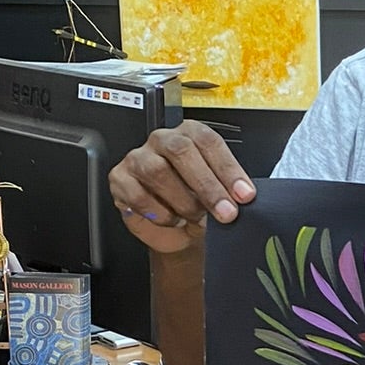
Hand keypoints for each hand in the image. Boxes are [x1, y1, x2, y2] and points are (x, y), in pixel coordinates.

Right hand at [107, 122, 254, 254]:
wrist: (175, 229)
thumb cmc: (197, 204)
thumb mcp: (219, 194)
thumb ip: (230, 190)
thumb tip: (245, 196)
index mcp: (190, 134)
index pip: (209, 141)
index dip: (228, 169)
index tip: (245, 195)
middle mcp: (162, 140)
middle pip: (181, 151)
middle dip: (207, 185)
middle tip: (226, 212)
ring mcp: (138, 157)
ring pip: (157, 171)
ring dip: (183, 201)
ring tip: (196, 217)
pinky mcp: (120, 179)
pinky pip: (138, 195)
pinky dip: (159, 212)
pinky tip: (172, 220)